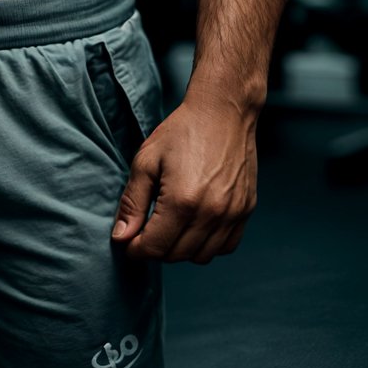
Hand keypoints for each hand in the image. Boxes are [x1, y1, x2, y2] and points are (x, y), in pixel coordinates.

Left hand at [110, 96, 257, 263]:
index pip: (154, 248)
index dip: (135, 249)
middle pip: (176, 255)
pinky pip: (226, 247)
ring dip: (181, 249)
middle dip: (156, 248)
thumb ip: (132, 203)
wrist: (224, 111)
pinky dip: (208, 244)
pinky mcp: (246, 210)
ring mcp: (232, 214)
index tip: (128, 240)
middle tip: (146, 229)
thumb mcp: (146, 161)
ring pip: (201, 256)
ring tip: (170, 226)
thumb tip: (121, 238)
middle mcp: (211, 213)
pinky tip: (195, 225)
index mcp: (182, 201)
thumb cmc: (182, 131)